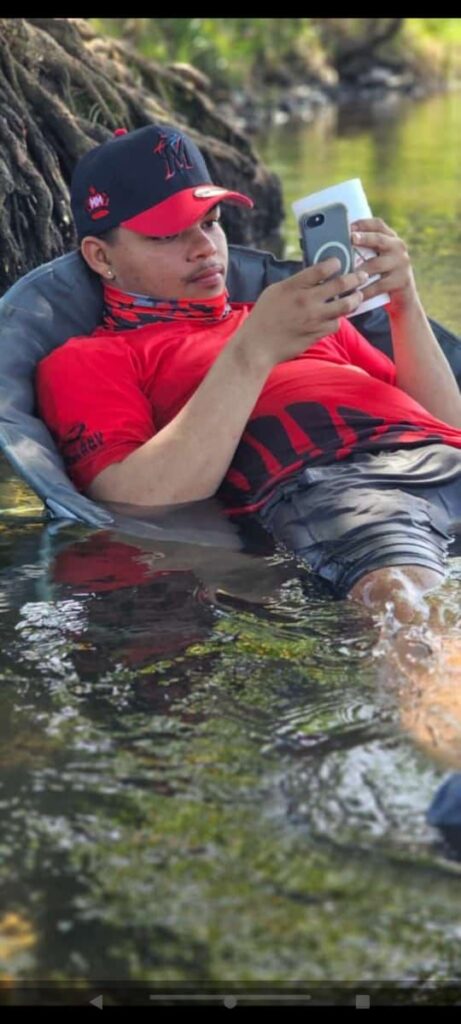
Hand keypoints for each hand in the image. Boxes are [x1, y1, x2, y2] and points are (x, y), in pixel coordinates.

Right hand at [241, 258, 369, 368]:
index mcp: (293, 287)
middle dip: (355, 278)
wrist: (258, 346)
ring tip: (357, 296)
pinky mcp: (317, 334)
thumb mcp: (274, 292)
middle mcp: (306, 301)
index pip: (321, 269)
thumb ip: (295, 283)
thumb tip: (315, 276)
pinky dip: (338, 319)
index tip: (339, 262)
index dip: (335, 263)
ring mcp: (314, 318)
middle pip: (340, 285)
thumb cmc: (263, 317)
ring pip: (345, 305)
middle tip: (361, 276)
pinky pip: (336, 324)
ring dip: (354, 299)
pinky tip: (336, 316)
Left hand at [350, 217, 417, 315]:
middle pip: (379, 239)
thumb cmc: (382, 274)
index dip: (363, 224)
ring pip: (375, 265)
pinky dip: (363, 291)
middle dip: (364, 238)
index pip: (378, 225)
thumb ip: (364, 250)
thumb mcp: (377, 258)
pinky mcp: (401, 281)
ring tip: (343, 273)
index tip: (349, 226)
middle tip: (350, 239)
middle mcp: (398, 247)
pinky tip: (352, 294)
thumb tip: (333, 247)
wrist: (404, 297)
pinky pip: (378, 286)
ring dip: (358, 270)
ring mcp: (401, 263)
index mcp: (390, 238)